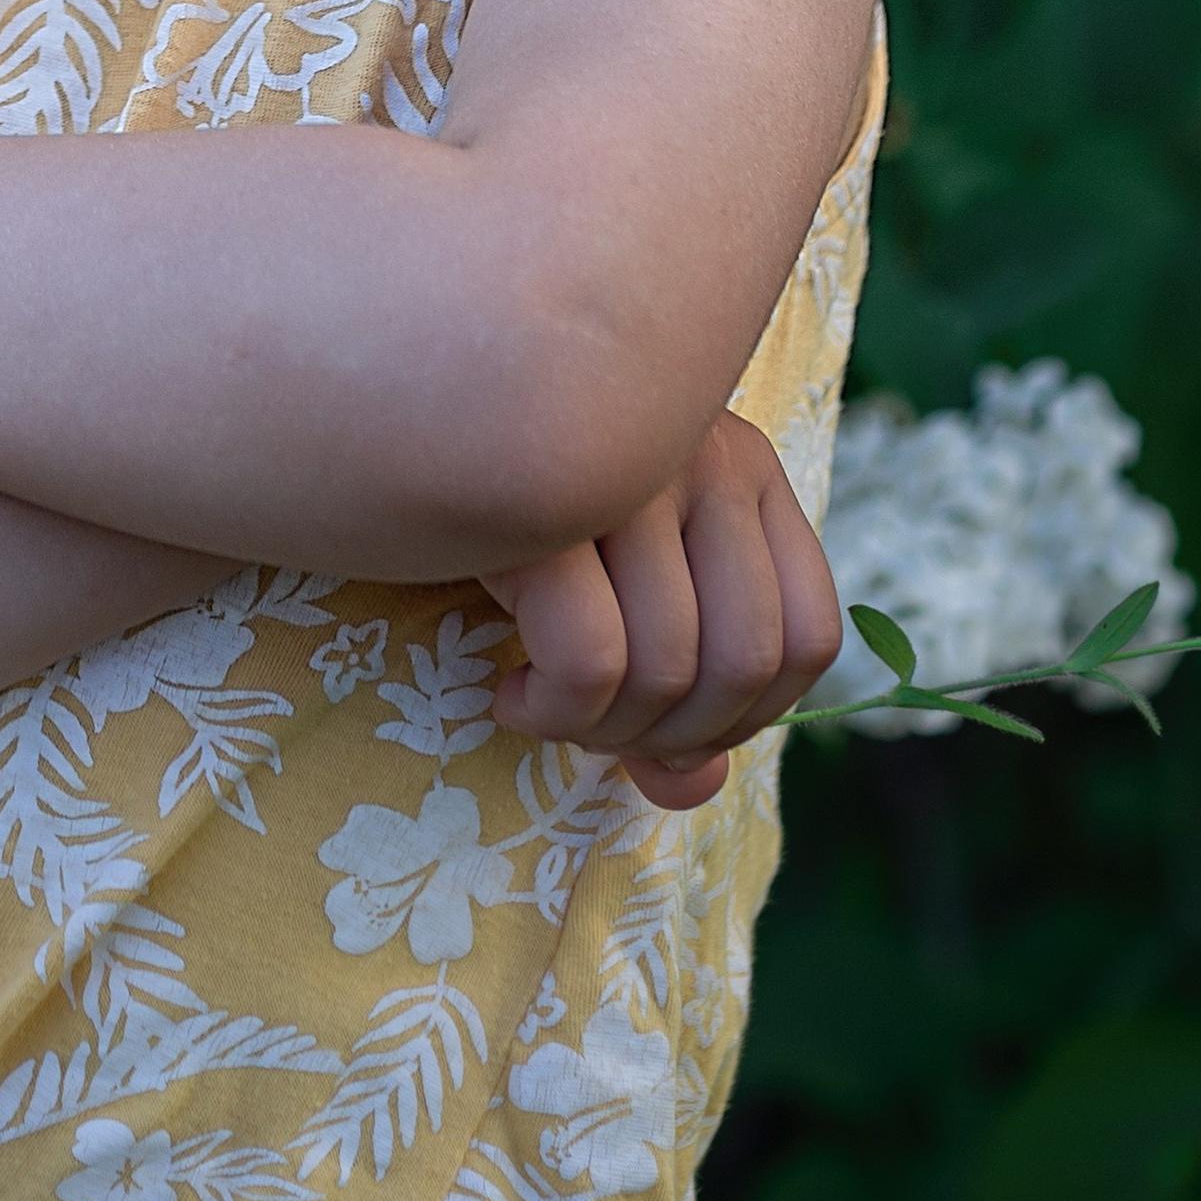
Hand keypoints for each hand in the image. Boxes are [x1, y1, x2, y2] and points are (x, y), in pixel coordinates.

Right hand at [481, 411, 840, 809]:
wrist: (390, 414)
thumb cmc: (512, 514)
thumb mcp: (614, 594)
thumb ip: (672, 692)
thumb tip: (693, 787)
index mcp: (745, 466)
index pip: (810, 639)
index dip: (746, 721)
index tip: (661, 726)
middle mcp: (704, 450)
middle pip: (744, 665)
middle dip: (665, 736)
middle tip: (591, 730)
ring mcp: (632, 466)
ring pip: (669, 670)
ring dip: (600, 732)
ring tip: (543, 708)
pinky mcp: (547, 497)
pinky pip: (592, 663)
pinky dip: (555, 714)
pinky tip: (509, 692)